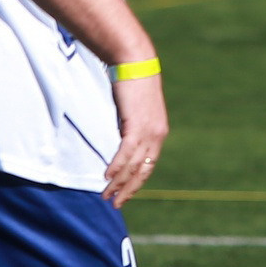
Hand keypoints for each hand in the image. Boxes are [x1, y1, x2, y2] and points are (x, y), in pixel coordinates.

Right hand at [104, 73, 169, 205]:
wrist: (136, 63)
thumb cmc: (134, 85)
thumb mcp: (136, 112)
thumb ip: (132, 128)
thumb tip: (121, 140)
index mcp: (158, 134)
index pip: (149, 165)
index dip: (138, 182)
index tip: (127, 194)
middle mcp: (157, 135)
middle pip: (143, 170)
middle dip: (129, 189)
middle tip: (116, 204)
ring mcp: (148, 131)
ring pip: (133, 164)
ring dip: (119, 182)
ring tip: (106, 195)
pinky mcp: (136, 125)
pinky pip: (125, 152)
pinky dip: (116, 165)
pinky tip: (107, 176)